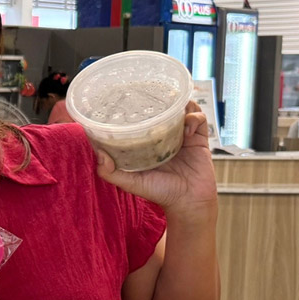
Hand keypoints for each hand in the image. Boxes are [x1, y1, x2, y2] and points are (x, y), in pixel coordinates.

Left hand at [94, 102, 217, 224]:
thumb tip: (99, 154)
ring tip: (174, 110)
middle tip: (155, 97)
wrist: (189, 202)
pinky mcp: (198, 139)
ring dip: (180, 104)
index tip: (129, 100)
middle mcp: (164, 137)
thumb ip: (110, 173)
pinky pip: (199, 119)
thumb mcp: (130, 183)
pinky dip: (194, 117)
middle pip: (162, 109)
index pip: (140, 119)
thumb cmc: (159, 193)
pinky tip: (188, 128)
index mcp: (146, 143)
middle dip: (161, 100)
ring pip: (182, 108)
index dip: (136, 108)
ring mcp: (182, 136)